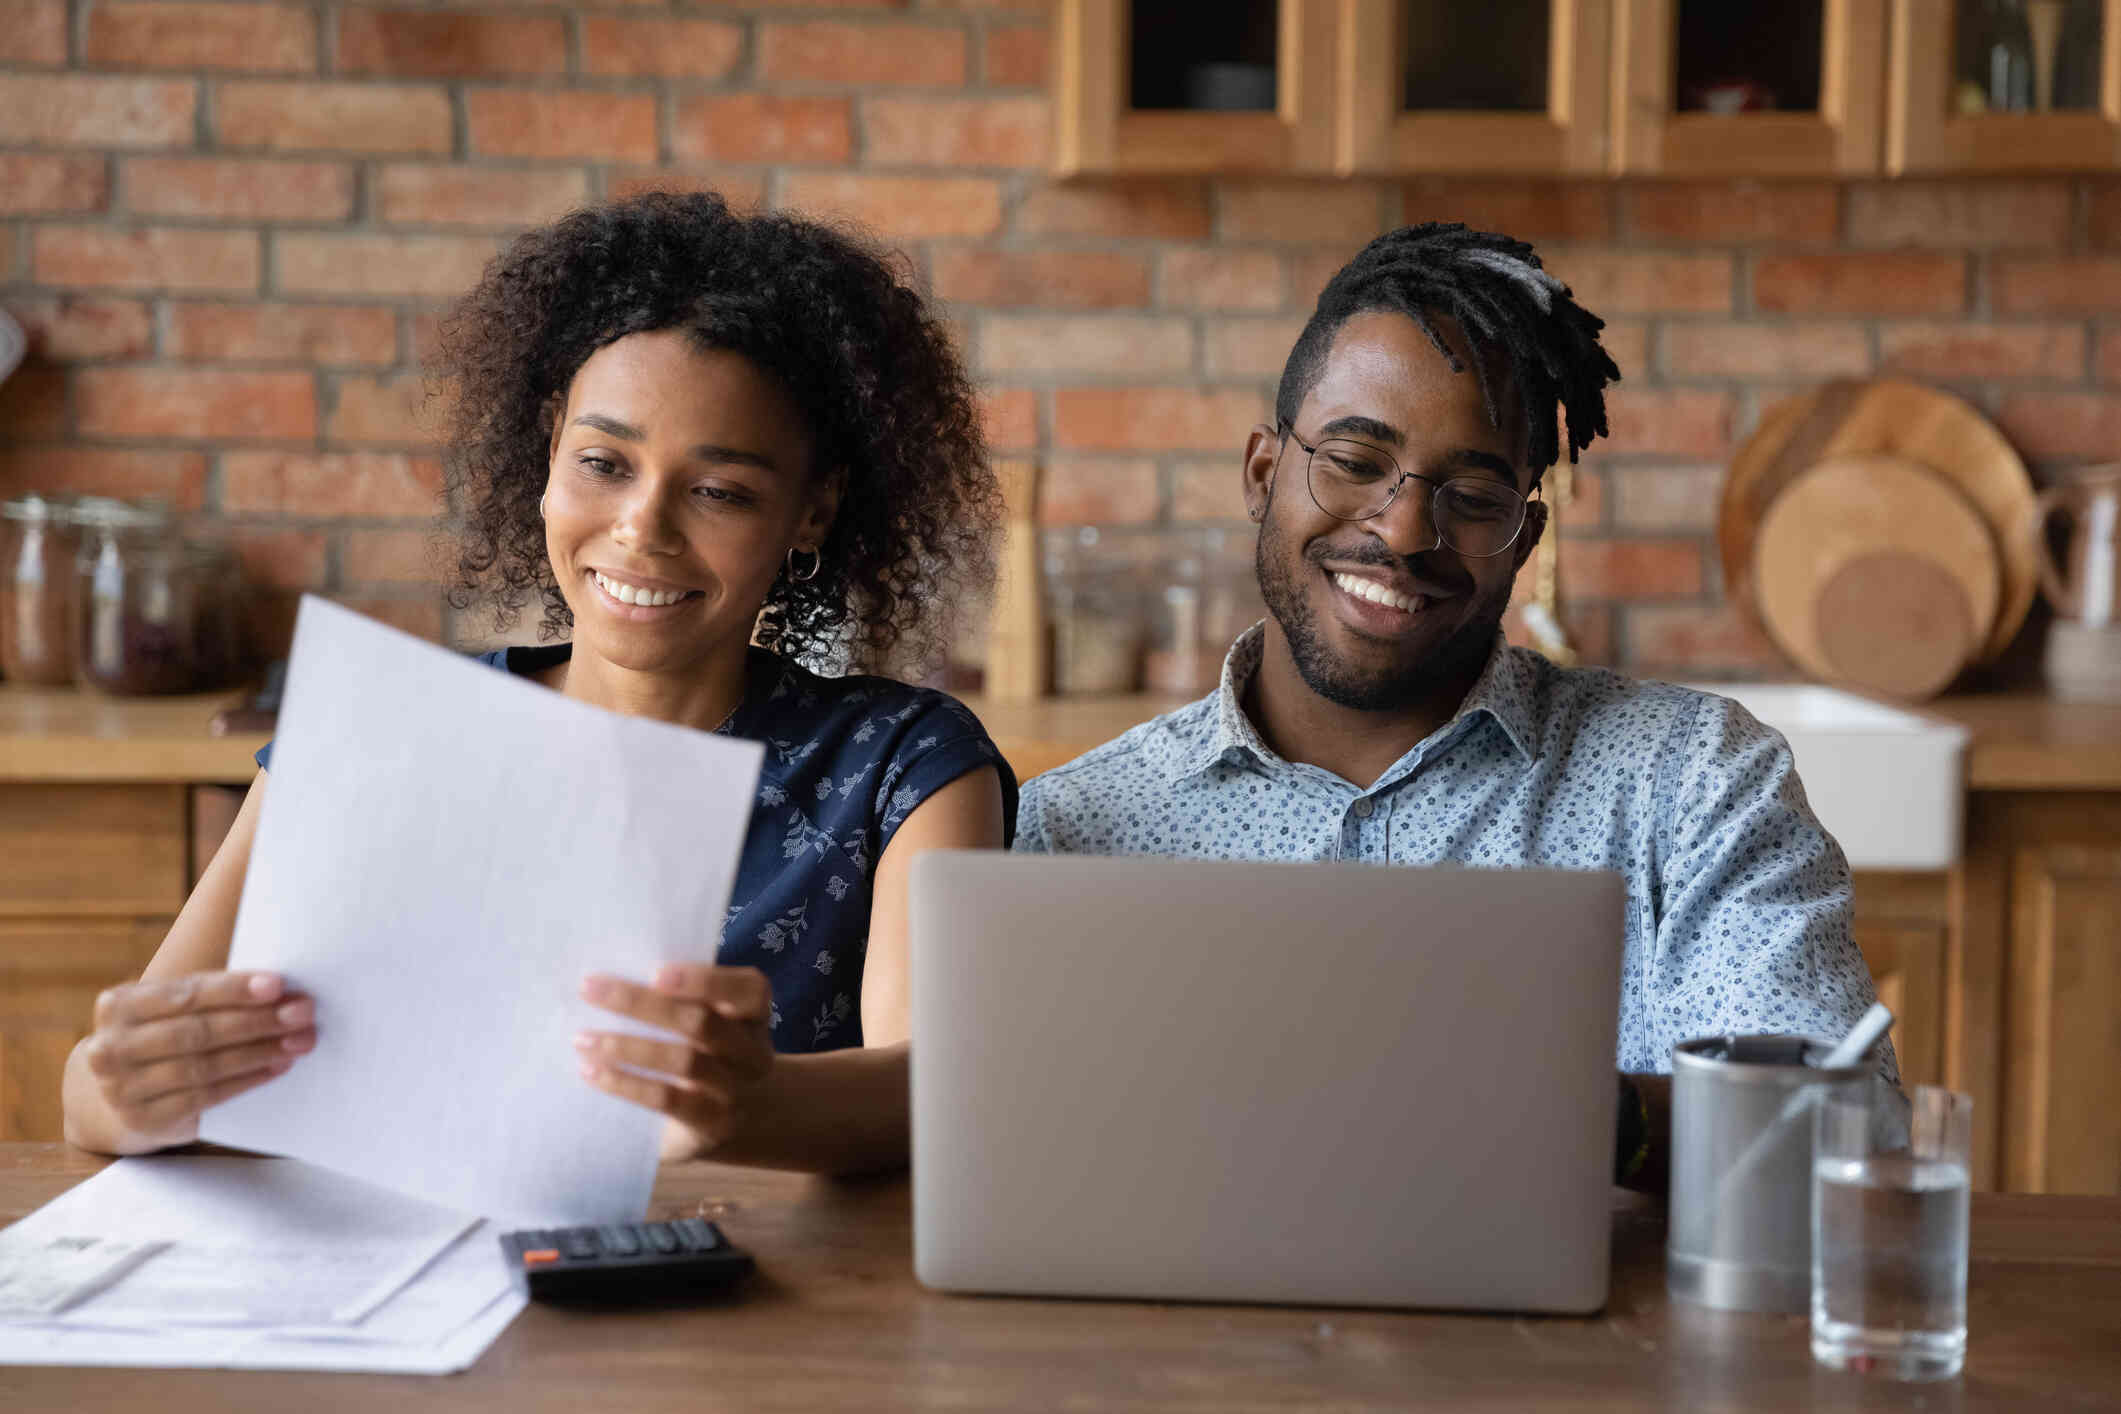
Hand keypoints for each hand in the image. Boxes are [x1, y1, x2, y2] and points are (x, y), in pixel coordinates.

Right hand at [80, 971, 315, 1144]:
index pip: (185, 994)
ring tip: (298, 1041)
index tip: (277, 984)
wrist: (121, 1096)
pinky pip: (205, 1097)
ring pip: (203, 1066)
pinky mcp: (144, 1119)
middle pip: (197, 1032)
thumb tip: (282, 990)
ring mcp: (121, 1088)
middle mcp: (110, 1047)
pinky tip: (276, 1067)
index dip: (233, 989)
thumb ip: (212, 997)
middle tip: (302, 1013)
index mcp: (117, 1006)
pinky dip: (246, 1081)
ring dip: (259, 1052)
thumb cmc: (164, 1037)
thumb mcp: (172, 1011)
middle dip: (257, 1021)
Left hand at [577, 965, 774, 1160]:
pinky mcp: (712, 1124)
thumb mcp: (712, 1021)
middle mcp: (753, 1051)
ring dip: (627, 1047)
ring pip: (684, 1062)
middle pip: (703, 1023)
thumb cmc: (710, 1052)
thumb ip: (681, 998)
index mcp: (755, 1014)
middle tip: (590, 988)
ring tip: (583, 1039)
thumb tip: (611, 979)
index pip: (749, 990)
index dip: (706, 980)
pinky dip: (627, 1084)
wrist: (738, 1117)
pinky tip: (593, 1072)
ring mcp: (736, 1091)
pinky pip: (668, 1101)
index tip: (655, 972)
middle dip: (642, 1003)